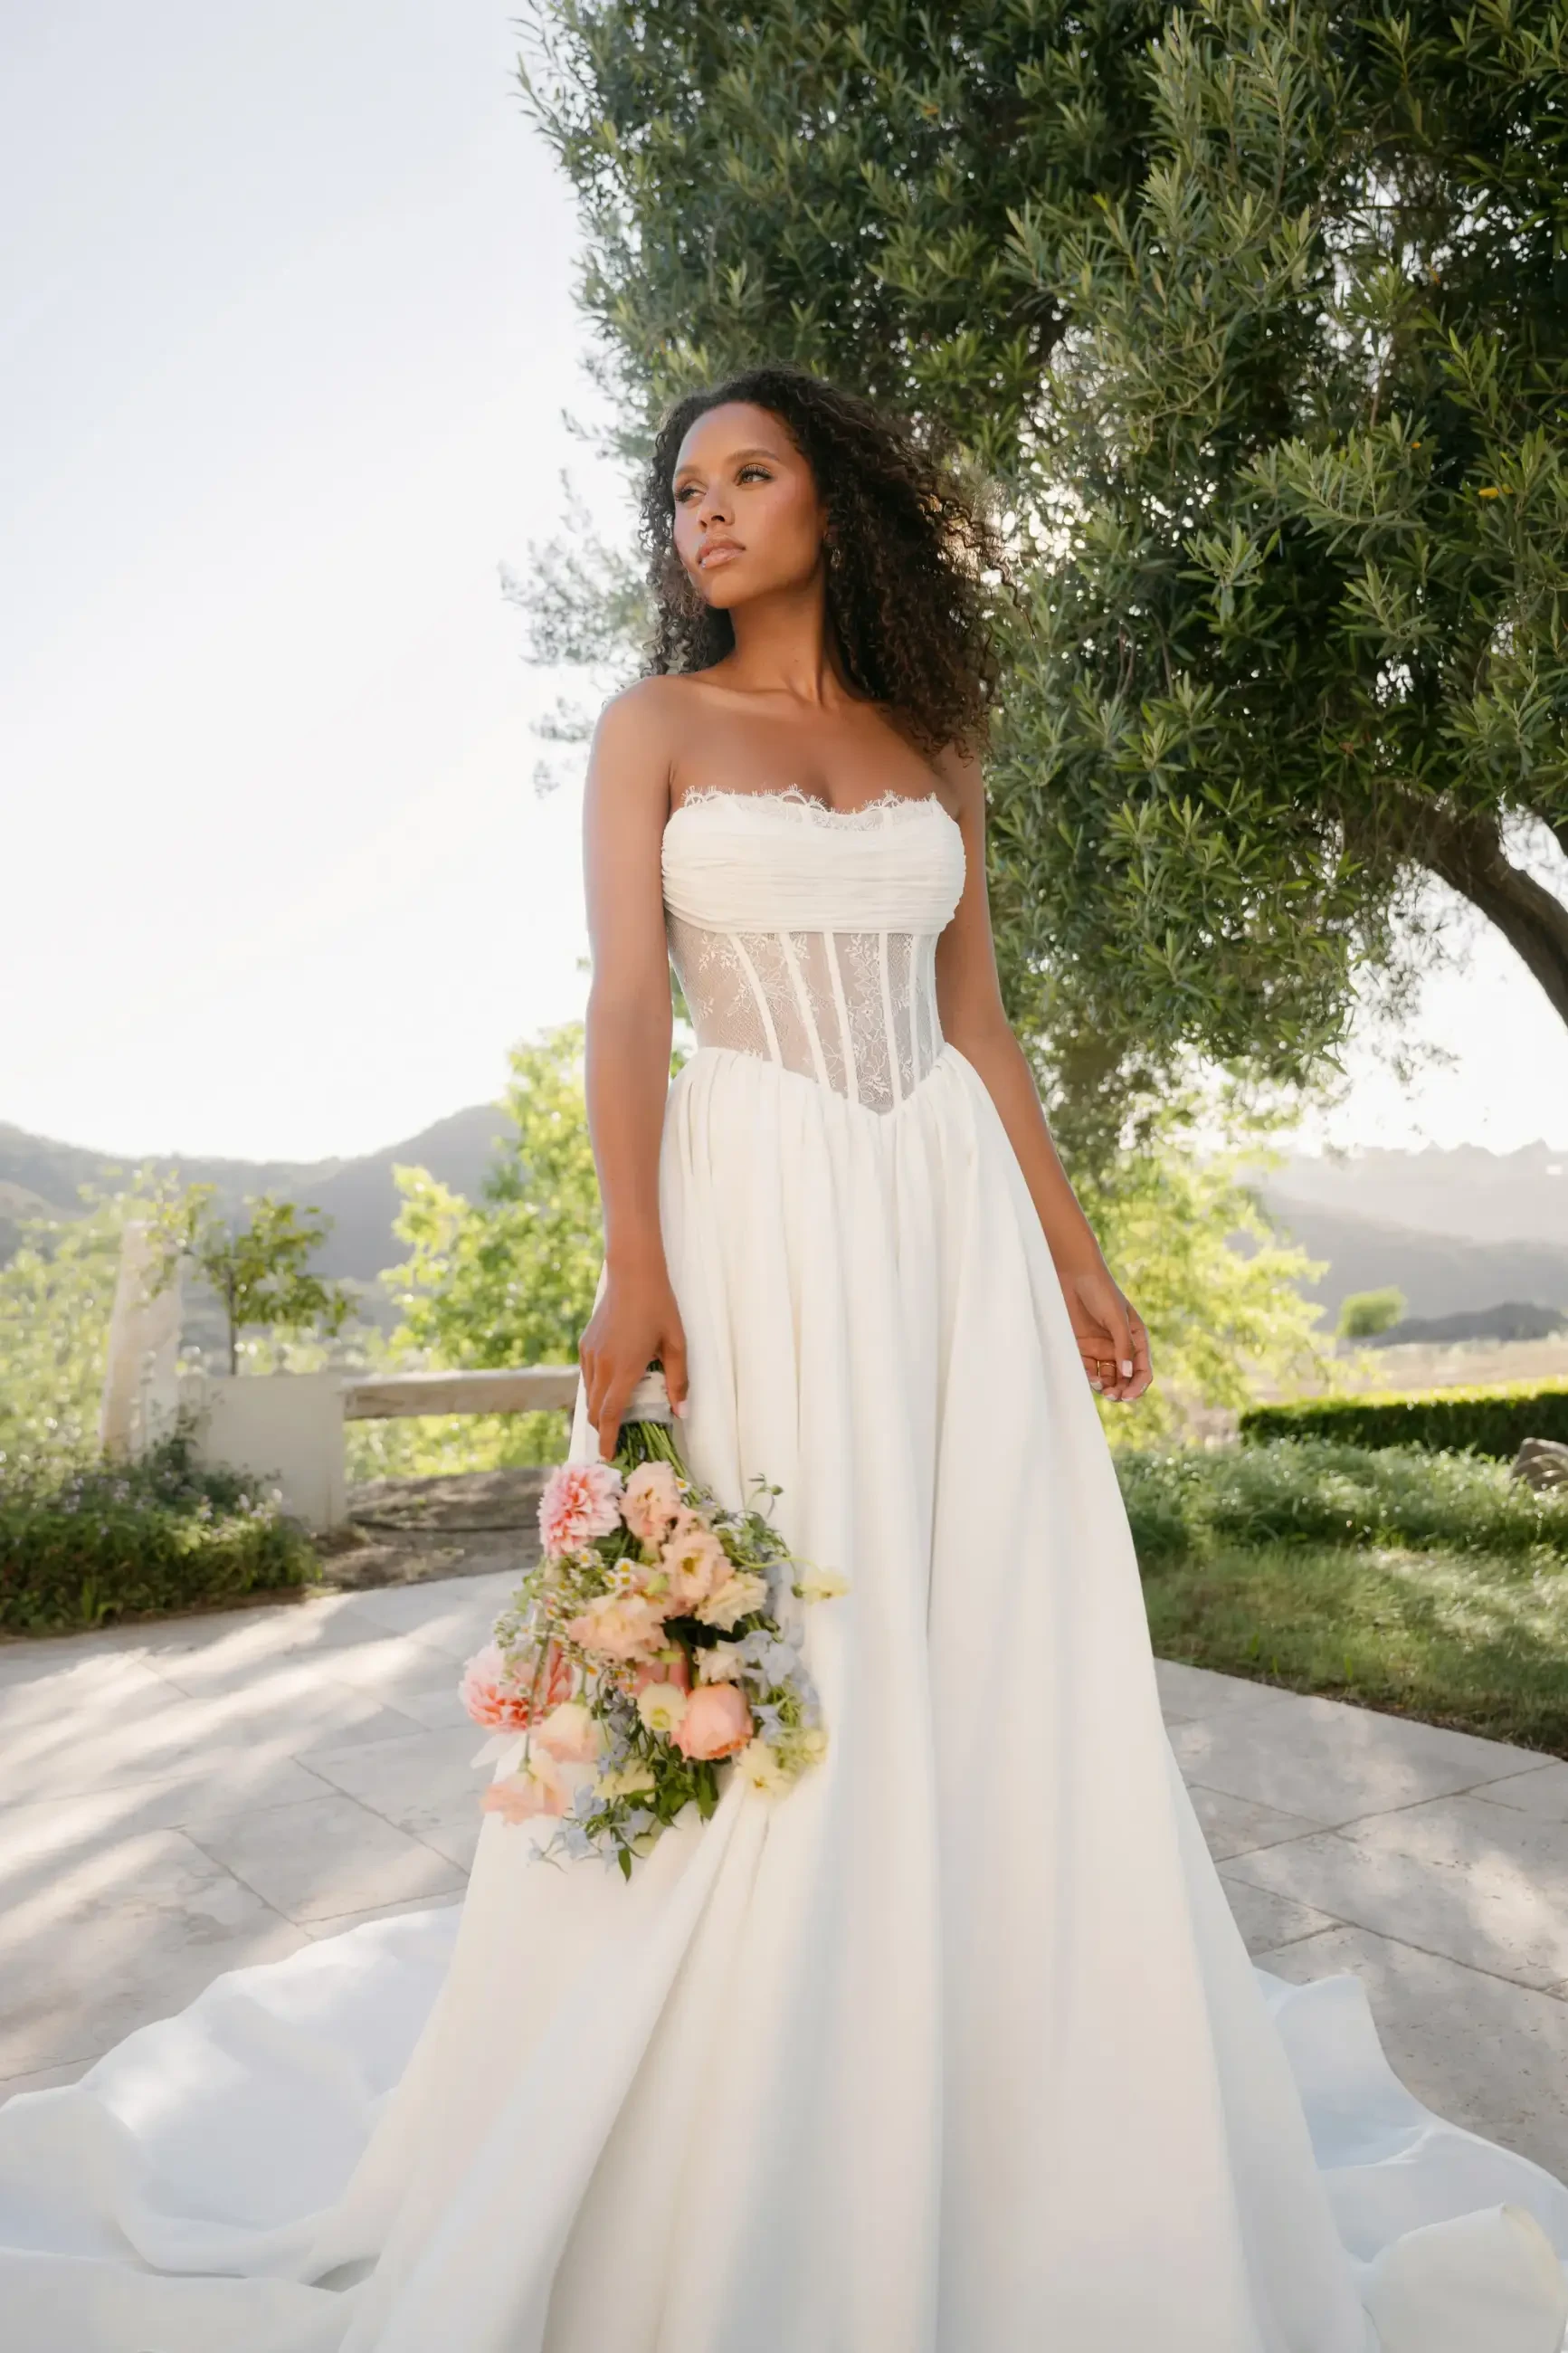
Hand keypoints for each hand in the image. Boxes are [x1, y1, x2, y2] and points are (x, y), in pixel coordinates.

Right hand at [579, 1264, 688, 1459]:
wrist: (632, 1275)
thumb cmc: (660, 1309)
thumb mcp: (677, 1345)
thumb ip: (679, 1382)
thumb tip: (682, 1413)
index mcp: (624, 1369)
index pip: (610, 1414)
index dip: (607, 1438)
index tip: (609, 1455)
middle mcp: (602, 1365)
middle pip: (595, 1409)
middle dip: (603, 1429)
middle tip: (617, 1440)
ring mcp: (590, 1354)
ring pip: (589, 1394)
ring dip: (599, 1409)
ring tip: (615, 1416)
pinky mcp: (585, 1344)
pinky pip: (587, 1376)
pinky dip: (596, 1389)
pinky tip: (611, 1386)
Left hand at [1058, 1261, 1151, 1404]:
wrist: (1073, 1274)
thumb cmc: (1101, 1291)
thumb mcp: (1117, 1319)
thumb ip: (1123, 1347)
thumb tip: (1129, 1375)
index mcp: (1136, 1338)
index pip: (1142, 1370)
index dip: (1138, 1385)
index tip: (1127, 1395)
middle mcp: (1120, 1346)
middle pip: (1125, 1378)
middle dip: (1121, 1389)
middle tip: (1113, 1395)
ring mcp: (1101, 1347)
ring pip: (1107, 1377)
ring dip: (1106, 1386)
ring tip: (1100, 1386)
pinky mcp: (1082, 1347)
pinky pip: (1088, 1368)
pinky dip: (1090, 1376)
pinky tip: (1090, 1377)